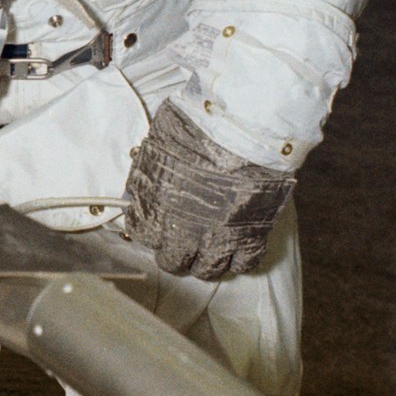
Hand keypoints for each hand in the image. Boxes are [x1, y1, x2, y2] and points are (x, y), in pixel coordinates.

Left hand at [124, 104, 295, 280]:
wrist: (243, 126)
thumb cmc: (199, 125)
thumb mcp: (159, 143)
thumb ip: (150, 170)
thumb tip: (145, 178)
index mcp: (157, 203)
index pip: (142, 234)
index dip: (149, 230)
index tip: (154, 225)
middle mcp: (185, 227)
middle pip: (173, 260)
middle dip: (174, 254)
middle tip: (181, 245)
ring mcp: (219, 234)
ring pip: (208, 269)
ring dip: (205, 262)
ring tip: (208, 251)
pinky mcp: (252, 233)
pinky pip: (244, 263)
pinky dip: (240, 260)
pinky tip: (237, 249)